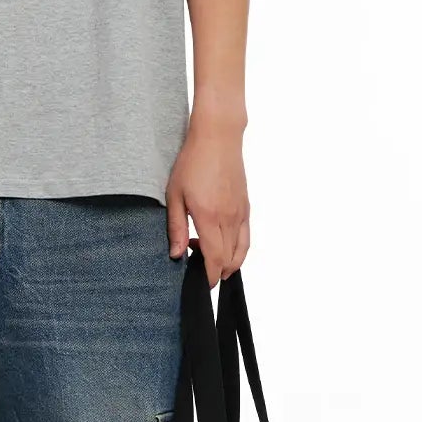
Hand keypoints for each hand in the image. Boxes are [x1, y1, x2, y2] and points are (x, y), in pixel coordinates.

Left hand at [165, 120, 250, 286]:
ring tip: (210, 259)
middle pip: (230, 259)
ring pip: (241, 251)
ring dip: (229, 263)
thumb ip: (176, 227)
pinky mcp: (246, 206)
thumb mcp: (175, 194)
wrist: (217, 138)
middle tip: (199, 268)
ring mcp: (240, 213)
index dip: (210, 277)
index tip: (202, 283)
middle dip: (217, 272)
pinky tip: (221, 242)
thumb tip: (176, 254)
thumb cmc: (192, 162)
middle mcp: (229, 218)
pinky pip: (246, 236)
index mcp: (209, 217)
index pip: (215, 259)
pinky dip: (237, 249)